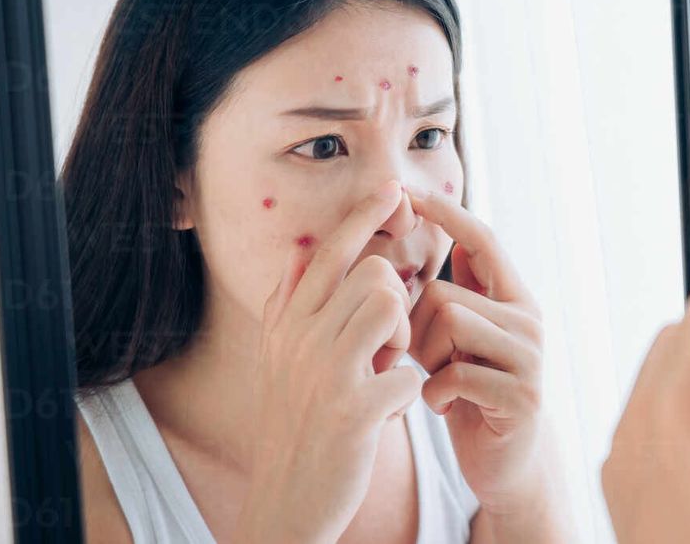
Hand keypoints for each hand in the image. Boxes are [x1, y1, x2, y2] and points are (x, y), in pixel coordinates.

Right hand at [231, 181, 422, 543]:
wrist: (285, 500)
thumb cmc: (296, 423)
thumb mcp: (281, 361)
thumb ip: (291, 307)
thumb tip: (302, 255)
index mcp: (287, 323)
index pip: (329, 253)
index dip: (363, 217)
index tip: (393, 190)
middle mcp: (301, 338)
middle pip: (373, 273)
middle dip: (394, 302)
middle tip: (380, 346)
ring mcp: (325, 372)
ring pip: (391, 306)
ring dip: (401, 341)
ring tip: (381, 373)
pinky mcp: (351, 411)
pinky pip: (407, 373)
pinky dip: (408, 395)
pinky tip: (384, 416)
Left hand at [405, 185, 548, 513]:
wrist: (506, 463)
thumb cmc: (471, 392)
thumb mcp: (461, 339)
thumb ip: (454, 297)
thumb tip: (438, 245)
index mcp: (513, 298)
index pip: (482, 240)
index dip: (446, 214)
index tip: (410, 195)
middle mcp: (528, 319)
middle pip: (444, 293)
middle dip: (416, 330)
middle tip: (426, 362)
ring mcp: (530, 356)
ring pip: (449, 323)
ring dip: (426, 359)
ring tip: (436, 381)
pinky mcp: (521, 395)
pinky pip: (455, 374)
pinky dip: (434, 394)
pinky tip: (443, 407)